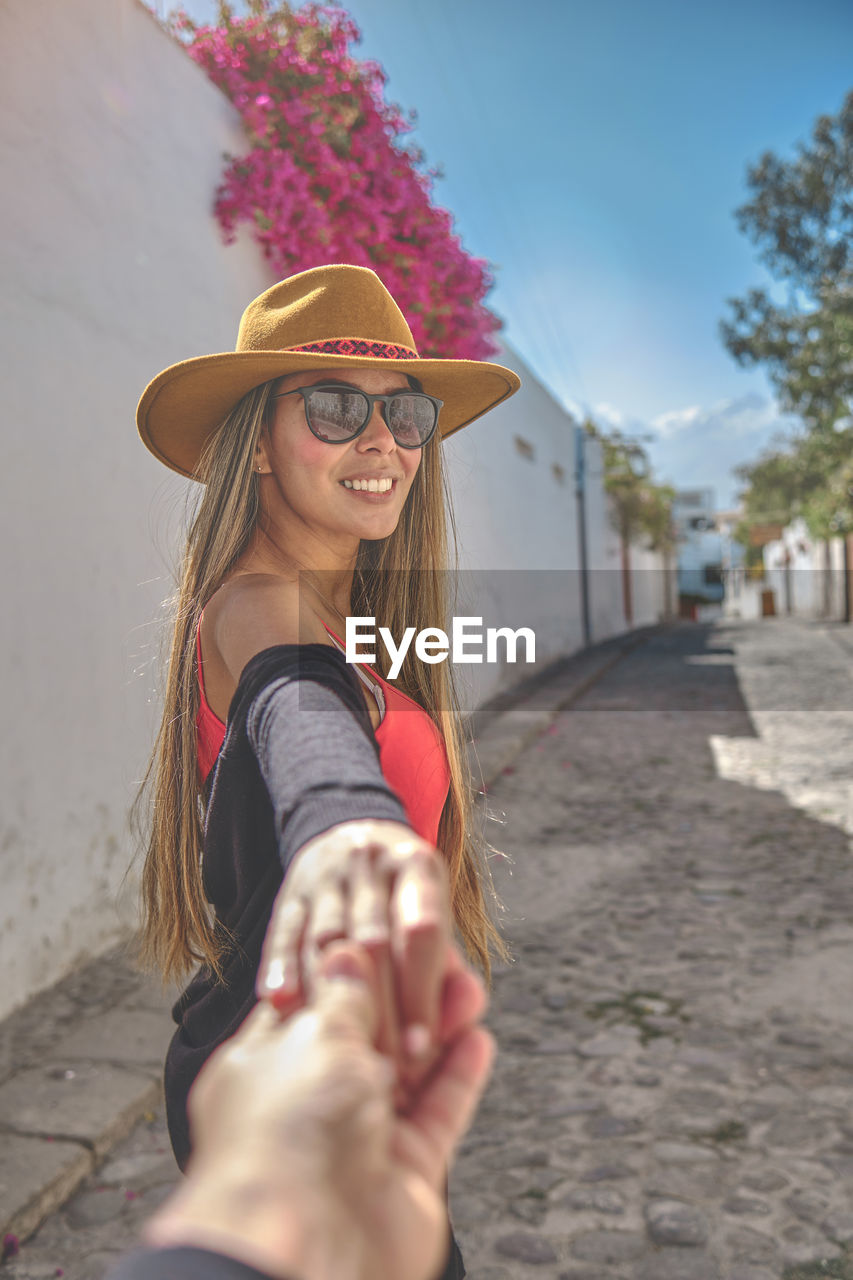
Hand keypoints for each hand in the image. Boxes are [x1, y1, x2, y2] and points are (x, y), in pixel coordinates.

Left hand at [146, 943, 493, 1279]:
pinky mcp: (405, 1172)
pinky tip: (477, 1038)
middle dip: (405, 999)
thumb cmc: (286, 1136)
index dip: (353, 972)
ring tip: (468, 991)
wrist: (307, 1247)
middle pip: (367, 1037)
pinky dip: (459, 1075)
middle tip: (441, 963)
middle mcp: (311, 1104)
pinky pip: (438, 1112)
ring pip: (408, 1072)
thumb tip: (347, 953)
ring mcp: (359, 1139)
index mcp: (266, 1067)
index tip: (388, 939)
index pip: (313, 1004)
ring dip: (438, 1030)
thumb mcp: (314, 1035)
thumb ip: (343, 995)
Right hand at [257, 820, 450, 1081]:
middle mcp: (370, 862)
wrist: (354, 836)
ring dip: (332, 1000)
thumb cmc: (405, 899)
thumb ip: (448, 972)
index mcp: (417, 865)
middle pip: (373, 940)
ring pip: (326, 940)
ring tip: (338, 1054)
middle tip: (382, 1069)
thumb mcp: (433, 916)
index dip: (422, 992)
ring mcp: (326, 876)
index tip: (423, 1049)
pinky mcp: (290, 893)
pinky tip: (283, 1009)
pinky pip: (283, 934)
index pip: (422, 932)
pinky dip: (282, 971)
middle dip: (379, 1009)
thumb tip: (462, 1022)